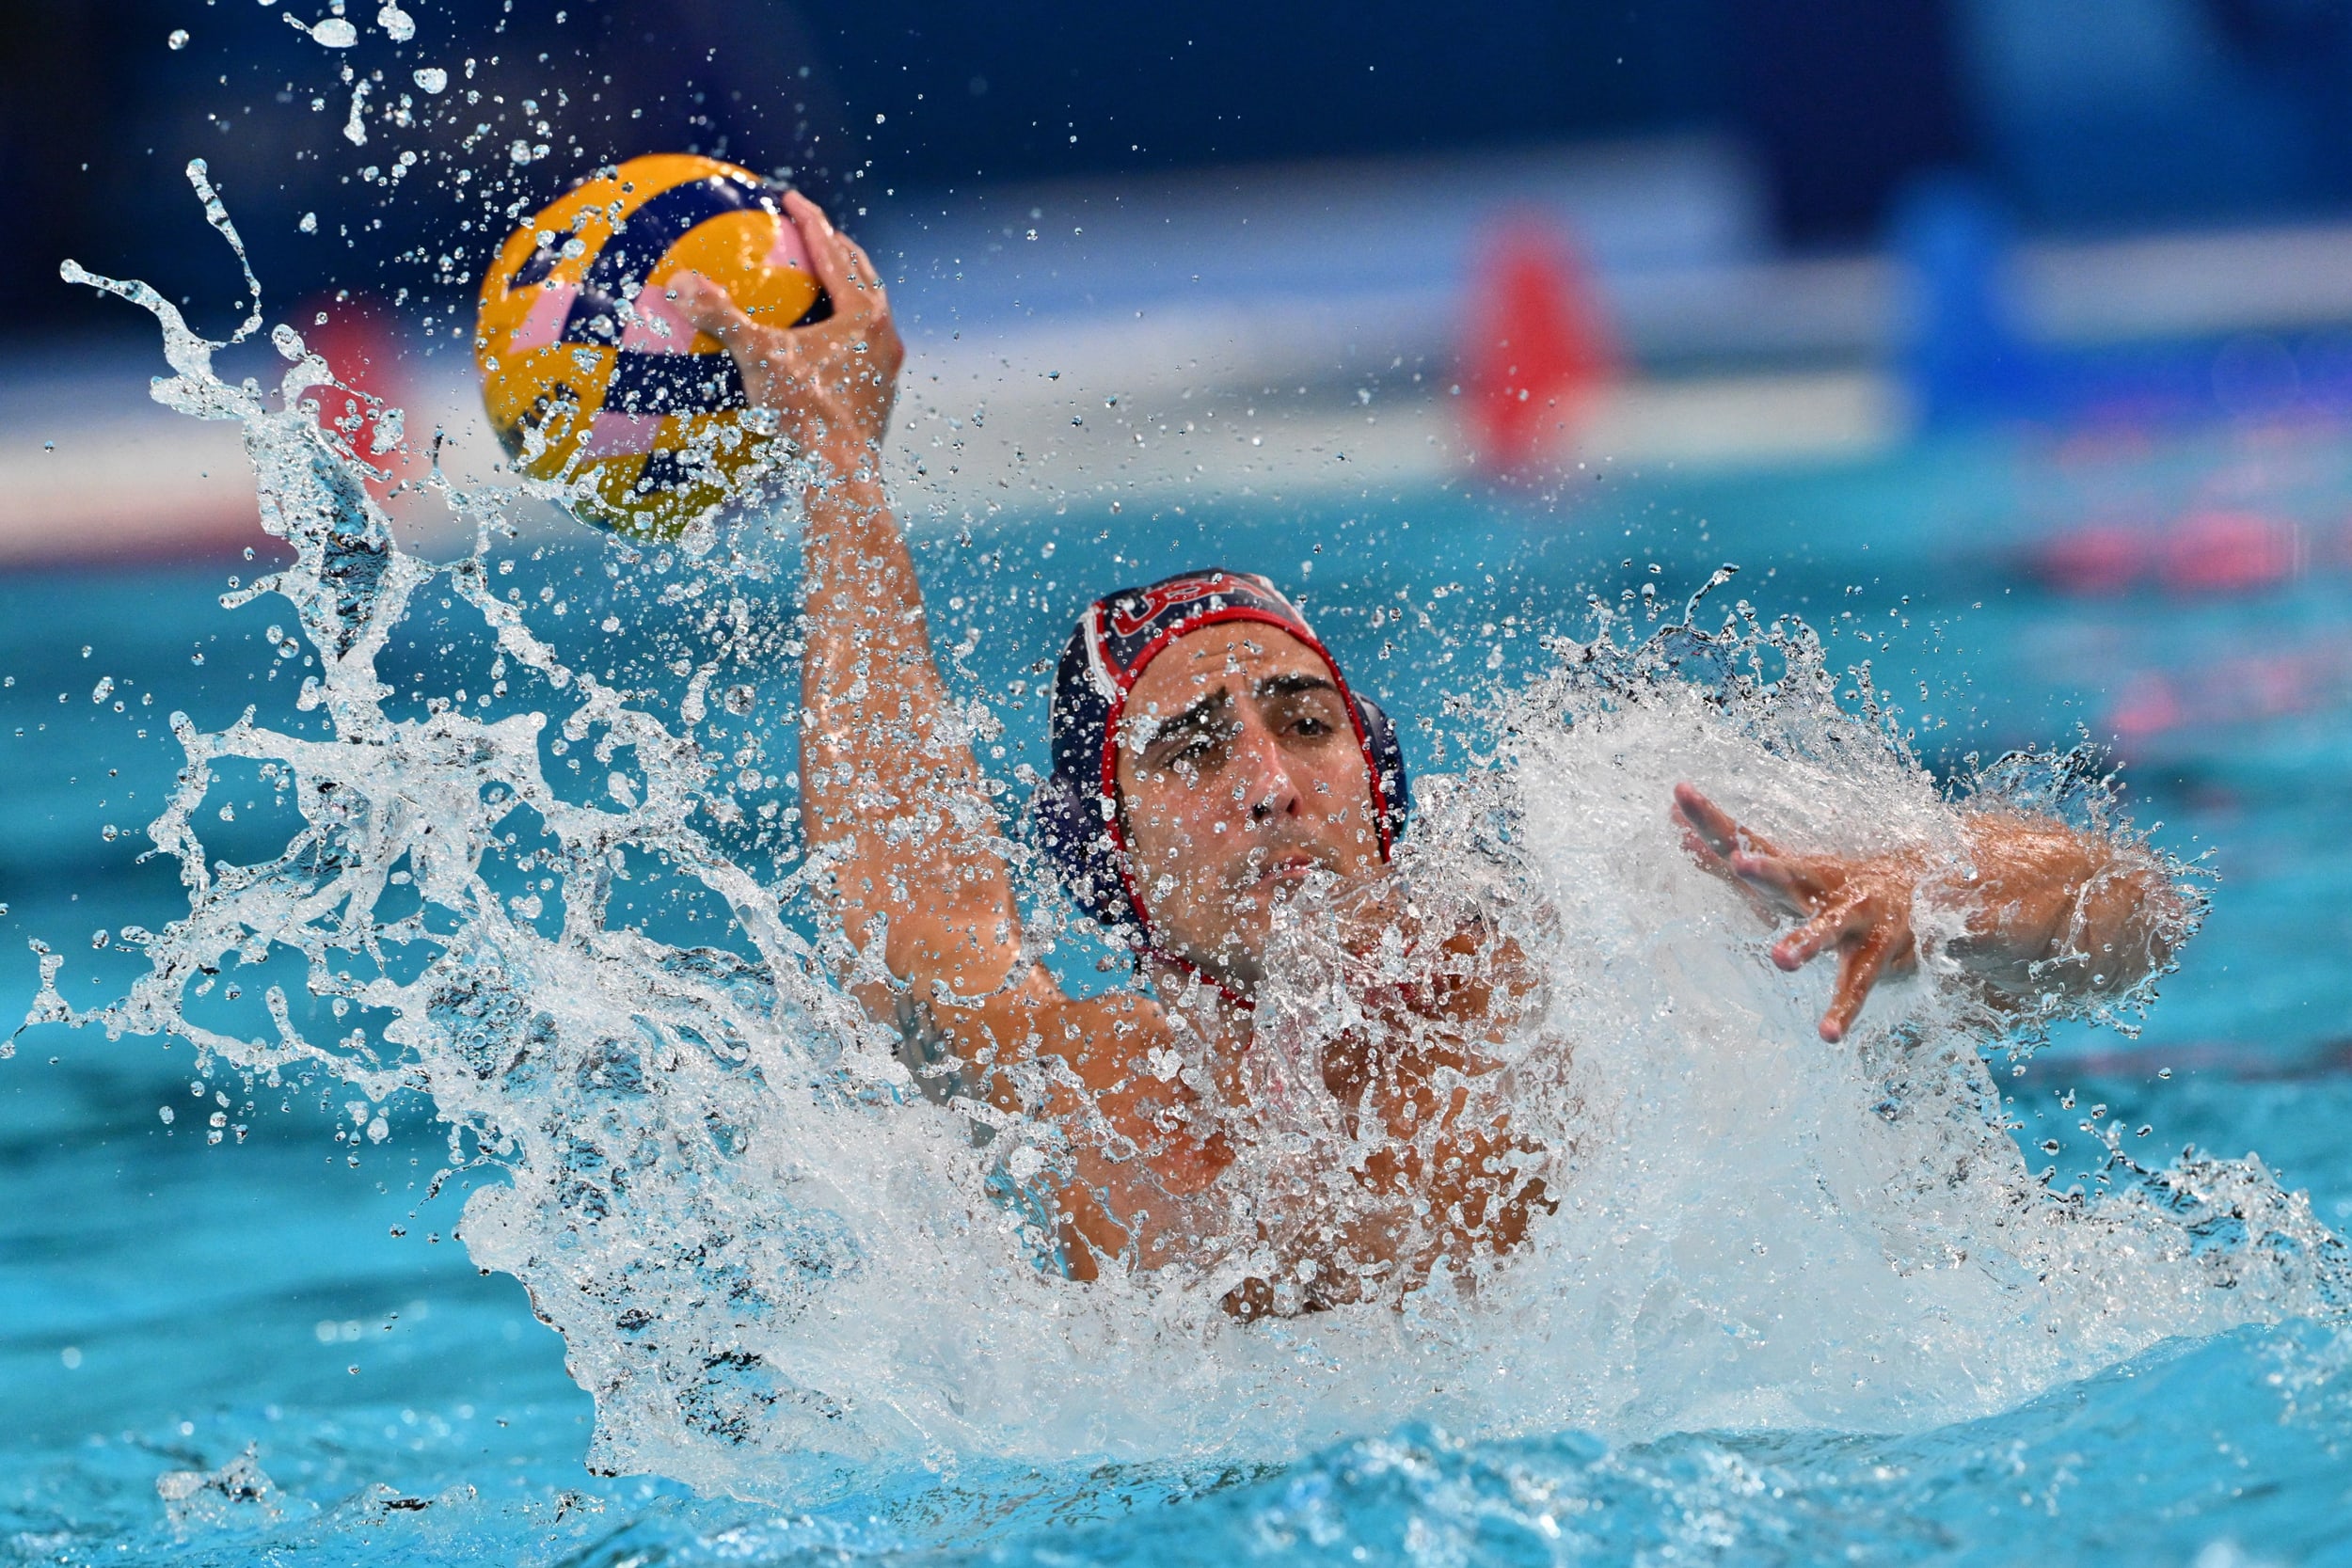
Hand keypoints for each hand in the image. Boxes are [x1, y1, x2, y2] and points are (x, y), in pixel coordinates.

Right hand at [665, 190, 903, 480]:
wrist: (844, 479)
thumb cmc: (807, 418)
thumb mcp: (760, 361)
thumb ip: (721, 318)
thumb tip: (678, 281)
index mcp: (863, 314)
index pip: (834, 250)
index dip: (809, 219)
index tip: (788, 196)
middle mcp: (885, 336)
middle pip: (862, 275)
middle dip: (836, 249)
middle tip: (811, 231)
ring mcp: (887, 369)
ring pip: (868, 314)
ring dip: (845, 291)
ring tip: (819, 283)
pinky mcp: (881, 398)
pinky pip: (861, 351)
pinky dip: (840, 334)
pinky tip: (816, 348)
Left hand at [1670, 782, 1920, 1042]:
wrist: (1920, 890)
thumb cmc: (1828, 886)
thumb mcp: (1775, 870)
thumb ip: (1722, 853)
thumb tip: (1671, 821)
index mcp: (1788, 868)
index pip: (1743, 838)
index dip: (1710, 818)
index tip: (1679, 792)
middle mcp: (1820, 885)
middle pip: (1789, 873)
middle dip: (1766, 869)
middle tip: (1740, 863)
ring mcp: (1854, 916)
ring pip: (1829, 927)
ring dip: (1806, 941)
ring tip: (1781, 960)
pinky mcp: (1879, 952)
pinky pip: (1858, 984)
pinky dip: (1844, 1009)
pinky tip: (1828, 1035)